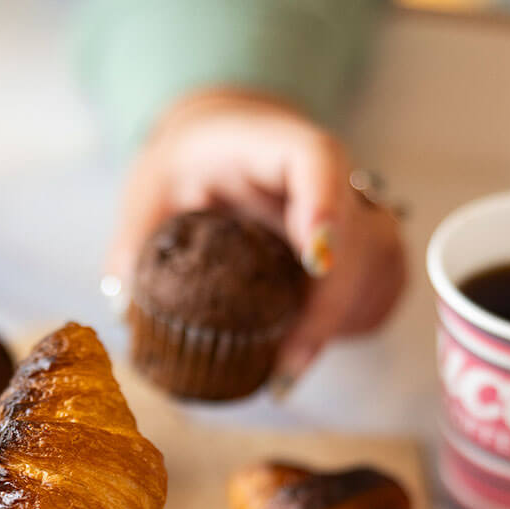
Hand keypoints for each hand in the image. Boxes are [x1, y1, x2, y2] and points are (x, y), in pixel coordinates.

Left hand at [106, 89, 406, 389]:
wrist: (223, 143)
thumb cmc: (185, 166)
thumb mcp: (150, 191)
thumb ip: (134, 244)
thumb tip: (125, 310)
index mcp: (268, 144)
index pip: (316, 160)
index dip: (325, 207)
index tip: (317, 261)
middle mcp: (326, 171)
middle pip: (356, 231)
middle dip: (327, 305)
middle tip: (288, 363)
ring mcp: (354, 202)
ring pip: (379, 263)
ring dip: (342, 320)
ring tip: (288, 365)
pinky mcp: (367, 237)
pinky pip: (383, 283)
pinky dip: (353, 321)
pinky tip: (308, 345)